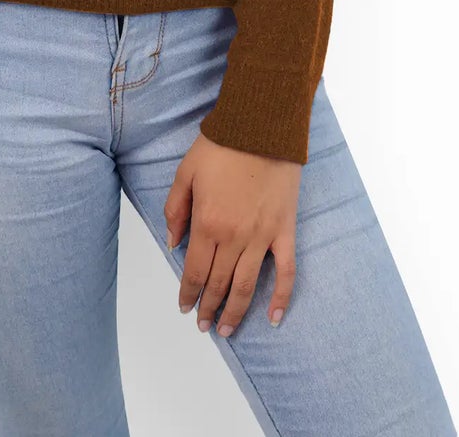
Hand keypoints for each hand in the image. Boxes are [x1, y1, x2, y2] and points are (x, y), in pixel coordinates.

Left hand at [164, 132, 301, 336]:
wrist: (262, 128)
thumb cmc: (222, 146)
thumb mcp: (186, 172)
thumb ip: (176, 210)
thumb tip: (172, 242)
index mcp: (207, 223)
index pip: (195, 271)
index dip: (188, 293)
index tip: (184, 307)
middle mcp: (234, 237)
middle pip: (219, 284)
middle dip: (209, 308)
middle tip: (204, 325)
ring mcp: (262, 237)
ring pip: (247, 286)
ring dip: (236, 312)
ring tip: (227, 330)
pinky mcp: (285, 231)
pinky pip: (286, 272)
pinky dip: (281, 297)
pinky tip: (274, 317)